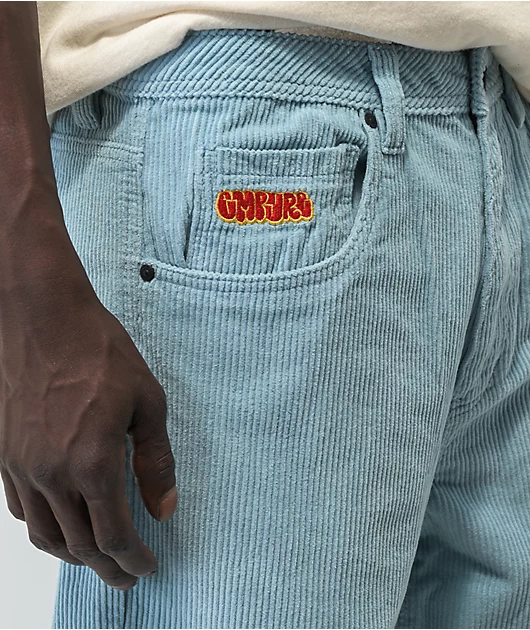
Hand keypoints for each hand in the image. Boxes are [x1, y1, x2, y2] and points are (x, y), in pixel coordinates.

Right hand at [0, 292, 176, 589]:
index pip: (114, 535)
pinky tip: (59, 522)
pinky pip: (20, 508)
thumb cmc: (97, 350)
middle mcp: (52, 473)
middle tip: (126, 575)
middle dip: (107, 567)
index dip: (133, 559)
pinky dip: (43, 527)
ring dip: (73, 555)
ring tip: (95, 559)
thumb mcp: (147, 401)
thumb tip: (165, 506)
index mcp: (93, 462)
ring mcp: (21, 466)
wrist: (42, 315)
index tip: (147, 567)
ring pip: (45, 534)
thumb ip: (156, 460)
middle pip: (79, 544)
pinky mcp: (3, 453)